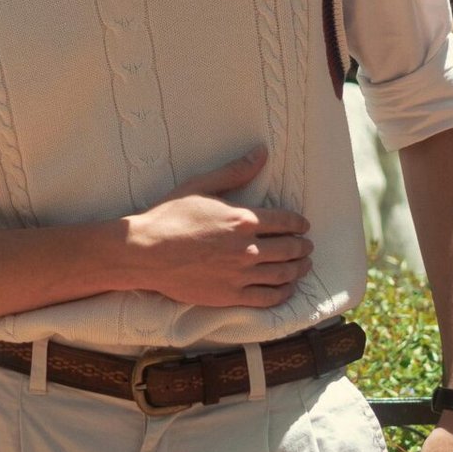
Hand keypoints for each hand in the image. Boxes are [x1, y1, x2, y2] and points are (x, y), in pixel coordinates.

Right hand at [123, 144, 311, 307]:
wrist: (145, 252)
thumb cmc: (170, 216)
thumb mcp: (201, 186)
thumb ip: (235, 171)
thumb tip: (261, 153)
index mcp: (242, 220)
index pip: (286, 222)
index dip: (299, 224)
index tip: (303, 225)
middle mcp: (247, 249)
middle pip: (290, 249)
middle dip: (303, 247)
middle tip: (307, 246)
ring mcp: (240, 275)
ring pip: (283, 275)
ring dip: (298, 269)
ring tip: (303, 266)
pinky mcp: (231, 296)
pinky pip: (267, 298)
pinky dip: (283, 293)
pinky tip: (285, 288)